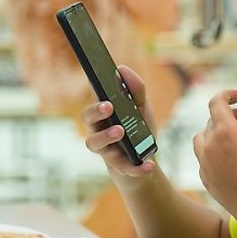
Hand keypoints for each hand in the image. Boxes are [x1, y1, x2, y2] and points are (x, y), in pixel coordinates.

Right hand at [81, 65, 156, 185]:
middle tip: (109, 106)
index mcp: (103, 113)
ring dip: (106, 136)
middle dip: (96, 112)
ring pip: (94, 144)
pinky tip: (149, 164)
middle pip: (87, 118)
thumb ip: (136, 90)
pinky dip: (136, 168)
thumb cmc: (138, 130)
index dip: (92, 90)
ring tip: (120, 131)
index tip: (97, 79)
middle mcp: (98, 129)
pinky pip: (122, 168)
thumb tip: (122, 69)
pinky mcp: (117, 166)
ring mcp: (105, 149)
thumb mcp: (142, 108)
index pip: (93, 98)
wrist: (144, 159)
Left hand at [193, 90, 236, 223]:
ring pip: (202, 140)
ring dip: (217, 133)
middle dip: (229, 116)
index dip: (226, 95)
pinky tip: (233, 159)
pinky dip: (216, 152)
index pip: (216, 103)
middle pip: (211, 121)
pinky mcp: (206, 181)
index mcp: (224, 133)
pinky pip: (205, 159)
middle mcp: (208, 147)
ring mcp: (204, 165)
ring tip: (236, 138)